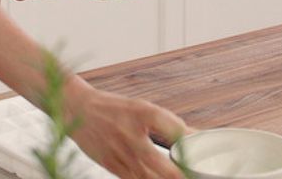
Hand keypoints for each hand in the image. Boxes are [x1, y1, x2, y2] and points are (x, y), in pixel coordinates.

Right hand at [66, 81, 185, 178]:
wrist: (78, 110)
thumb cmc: (114, 109)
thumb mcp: (144, 109)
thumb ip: (170, 124)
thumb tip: (196, 136)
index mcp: (145, 114)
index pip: (178, 131)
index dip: (194, 146)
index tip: (203, 156)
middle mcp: (133, 135)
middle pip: (166, 168)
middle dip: (182, 176)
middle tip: (196, 177)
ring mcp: (122, 154)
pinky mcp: (112, 166)